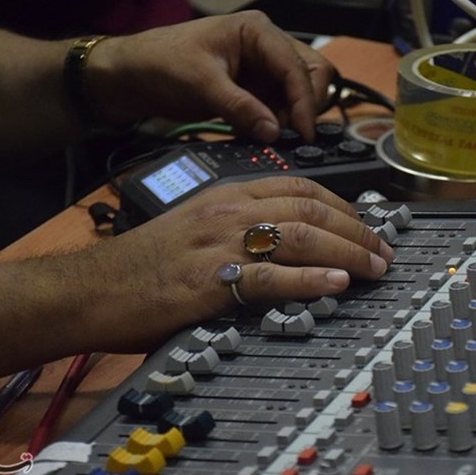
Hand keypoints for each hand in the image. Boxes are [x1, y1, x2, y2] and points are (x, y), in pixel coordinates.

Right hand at [85, 176, 393, 352]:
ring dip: (347, 251)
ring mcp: (221, 244)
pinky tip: (337, 282)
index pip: (300, 186)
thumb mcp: (196, 225)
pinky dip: (310, 278)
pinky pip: (272, 276)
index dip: (342, 204)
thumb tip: (287, 242)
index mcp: (227, 194)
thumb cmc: (143, 261)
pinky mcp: (212, 281)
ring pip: (301, 236)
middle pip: (310, 208)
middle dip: (356, 228)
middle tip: (383, 250)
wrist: (92, 287)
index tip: (365, 222)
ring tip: (375, 267)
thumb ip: (240, 225)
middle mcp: (229, 211)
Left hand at [87, 10, 335, 142]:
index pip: (296, 66)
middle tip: (292, 133)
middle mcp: (266, 47)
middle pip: (310, 74)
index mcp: (256, 31)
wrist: (134, 76)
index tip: (303, 132)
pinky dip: (275, 124)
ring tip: (269, 135)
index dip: (304, 101)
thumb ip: (241, 108)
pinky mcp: (255, 89)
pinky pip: (279, 108)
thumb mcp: (202, 85)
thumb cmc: (161, 63)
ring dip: (290, 117)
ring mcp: (262, 68)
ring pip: (298, 93)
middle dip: (305, 105)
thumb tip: (273, 131)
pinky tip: (259, 135)